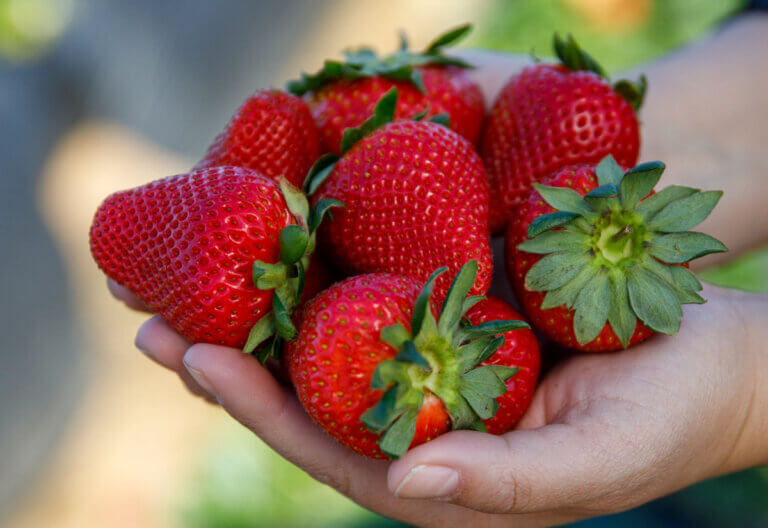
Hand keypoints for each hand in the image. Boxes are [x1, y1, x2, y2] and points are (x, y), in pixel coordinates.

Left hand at [112, 277, 767, 526]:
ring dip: (265, 313)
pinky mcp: (458, 319)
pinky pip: (380, 297)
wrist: (714, 365)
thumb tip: (403, 485)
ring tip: (192, 278)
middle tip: (154, 322)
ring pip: (334, 343)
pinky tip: (289, 244)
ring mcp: (438, 367)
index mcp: (442, 475)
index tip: (197, 362)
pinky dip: (330, 275)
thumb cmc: (664, 422)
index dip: (261, 410)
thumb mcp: (591, 463)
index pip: (331, 450)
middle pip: (312, 397)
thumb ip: (501, 484)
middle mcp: (426, 424)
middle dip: (234, 362)